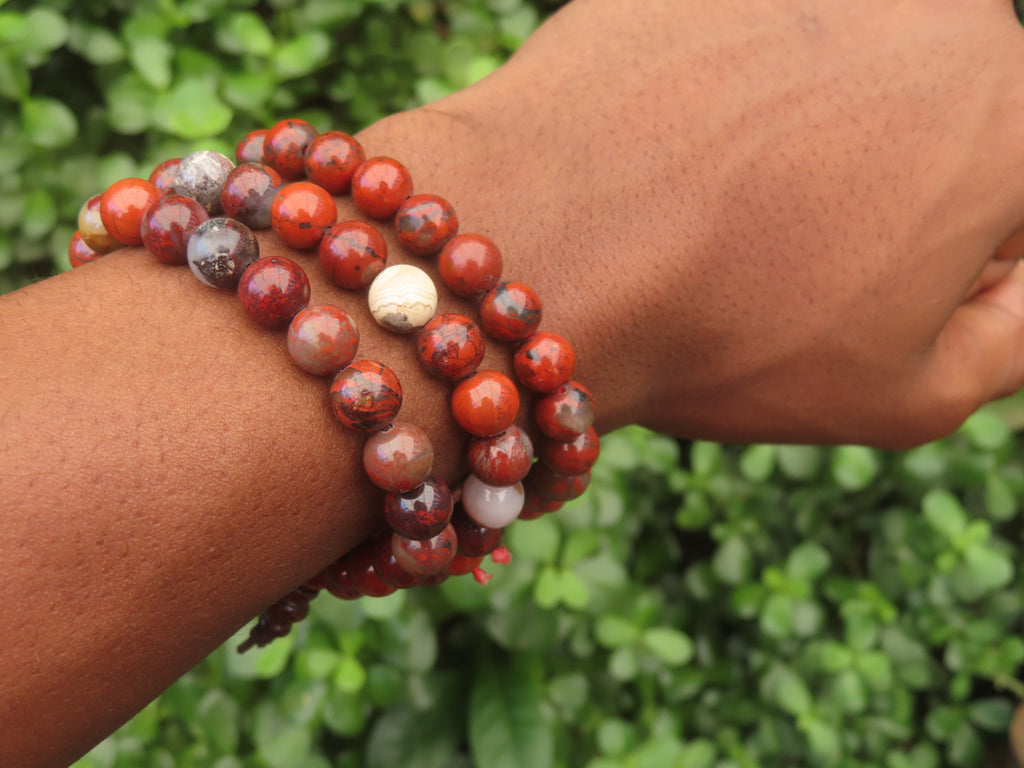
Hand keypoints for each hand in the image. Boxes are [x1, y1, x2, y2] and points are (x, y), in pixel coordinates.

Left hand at [372, 0, 1023, 447]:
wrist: (552, 243)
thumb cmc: (732, 329)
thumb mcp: (908, 394)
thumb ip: (1011, 335)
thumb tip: (1013, 279)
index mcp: (1012, 120)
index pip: (1011, 211)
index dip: (938, 276)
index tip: (854, 303)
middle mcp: (937, 19)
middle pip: (930, 131)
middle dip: (879, 198)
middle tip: (778, 258)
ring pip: (837, 84)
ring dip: (798, 143)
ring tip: (715, 208)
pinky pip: (743, 53)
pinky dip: (722, 101)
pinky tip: (668, 155)